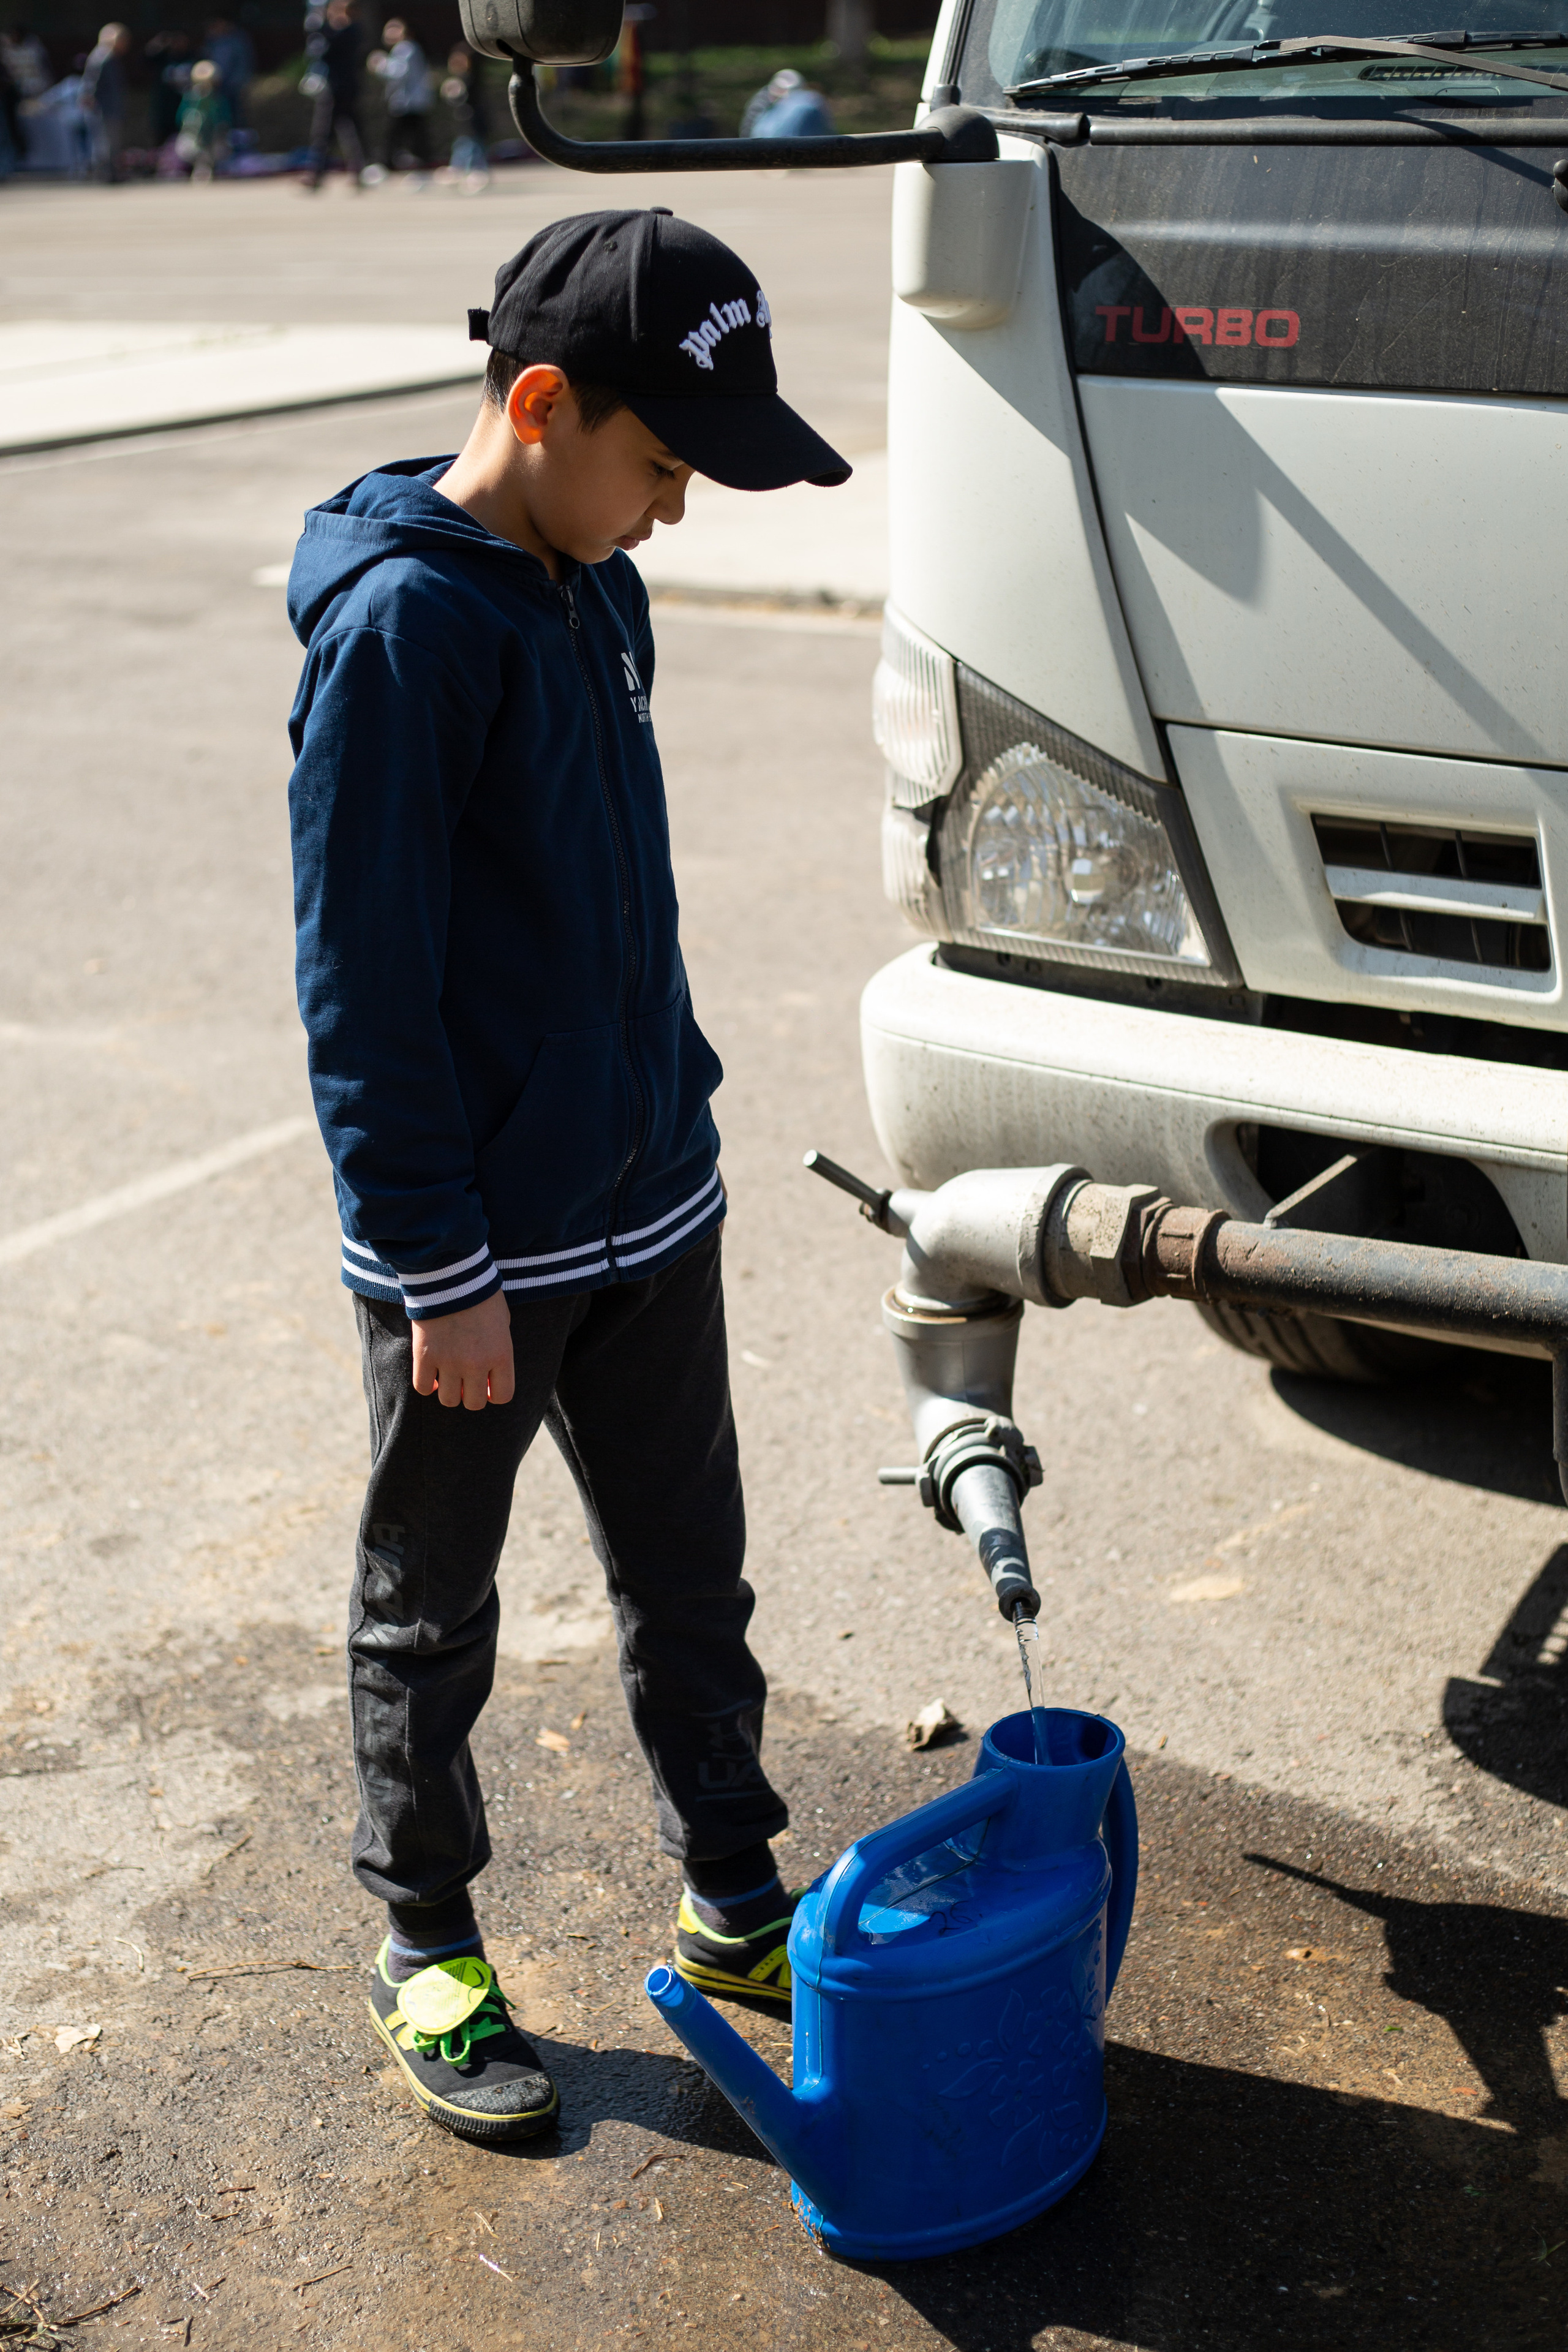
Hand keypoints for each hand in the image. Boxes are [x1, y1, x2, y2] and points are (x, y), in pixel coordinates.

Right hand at [411, 1288, 514, 1409]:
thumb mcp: (502, 1323)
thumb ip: (498, 1351)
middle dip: (472, 1394)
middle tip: (466, 1381)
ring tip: (449, 1377)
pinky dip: (428, 1386)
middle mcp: (476, 1364)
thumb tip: (490, 1376)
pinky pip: (423, 1387)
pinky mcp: (424, 1356)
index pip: (503, 1396)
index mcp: (501, 1355)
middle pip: (475, 1403)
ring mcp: (449, 1362)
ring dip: (450, 1392)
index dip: (495, 1394)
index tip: (488, 1386)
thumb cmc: (480, 1295)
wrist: (451, 1275)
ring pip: (449, 1400)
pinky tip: (432, 1376)